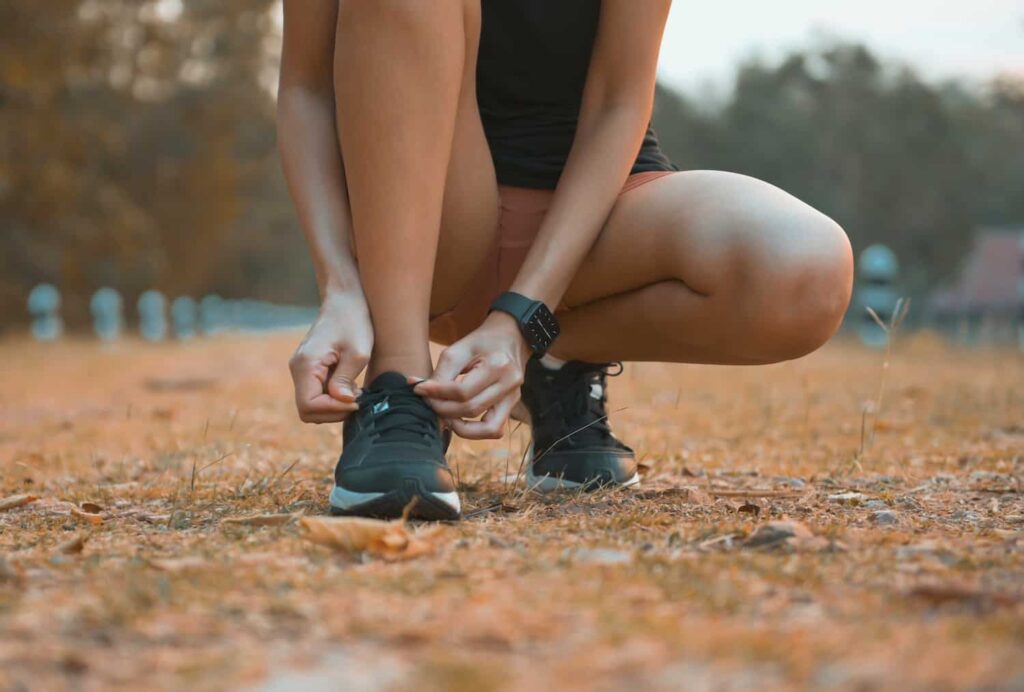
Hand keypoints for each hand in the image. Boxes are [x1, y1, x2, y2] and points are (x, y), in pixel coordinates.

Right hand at [288, 290, 372, 422]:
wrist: (345, 300)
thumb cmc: (354, 321)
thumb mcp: (357, 352)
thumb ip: (346, 379)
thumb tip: (342, 401)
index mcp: (305, 365)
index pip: (309, 406)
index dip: (333, 410)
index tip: (356, 401)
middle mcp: (298, 370)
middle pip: (307, 411)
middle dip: (333, 412)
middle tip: (357, 400)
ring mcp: (302, 370)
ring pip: (312, 405)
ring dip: (334, 406)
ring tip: (355, 391)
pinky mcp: (310, 370)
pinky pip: (317, 394)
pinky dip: (333, 398)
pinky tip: (350, 386)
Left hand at [413, 312, 531, 439]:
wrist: (510, 337)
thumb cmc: (482, 341)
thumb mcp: (459, 349)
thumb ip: (441, 373)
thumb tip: (420, 391)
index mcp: (497, 365)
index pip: (462, 391)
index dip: (436, 393)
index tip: (418, 388)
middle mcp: (509, 384)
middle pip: (471, 409)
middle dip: (443, 409)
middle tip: (427, 401)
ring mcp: (513, 398)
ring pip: (486, 428)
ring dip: (458, 425)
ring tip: (443, 414)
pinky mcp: (511, 406)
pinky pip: (495, 430)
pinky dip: (475, 431)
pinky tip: (459, 421)